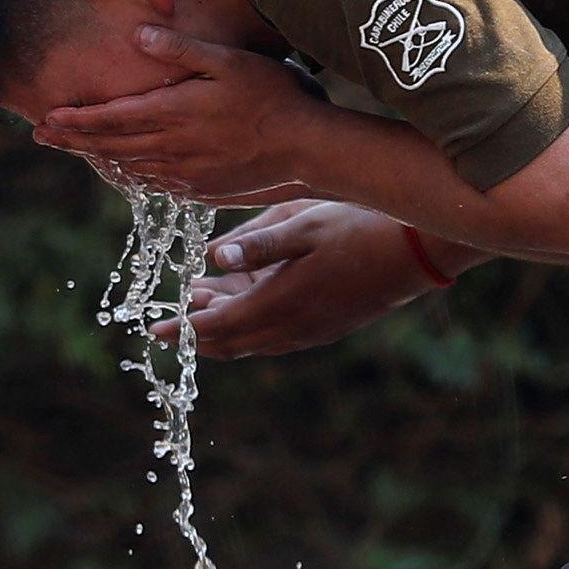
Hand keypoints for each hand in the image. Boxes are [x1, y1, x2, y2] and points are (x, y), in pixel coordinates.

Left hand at [33, 28, 322, 203]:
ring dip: (100, 158)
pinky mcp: (203, 190)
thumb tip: (136, 37)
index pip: (110, 119)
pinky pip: (156, 184)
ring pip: (130, 168)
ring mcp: (187, 174)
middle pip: (111, 147)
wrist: (308, 148)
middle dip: (74, 141)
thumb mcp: (228, 61)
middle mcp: (172, 149)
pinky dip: (132, 175)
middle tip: (43, 136)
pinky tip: (128, 169)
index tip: (44, 120)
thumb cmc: (273, 96)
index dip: (75, 122)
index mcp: (172, 114)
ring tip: (79, 149)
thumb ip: (180, 49)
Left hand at [181, 200, 454, 357]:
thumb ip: (258, 242)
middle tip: (166, 327)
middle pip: (230, 343)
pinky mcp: (326, 328)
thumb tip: (212, 256)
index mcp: (280, 303)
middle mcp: (292, 328)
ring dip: (223, 331)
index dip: (182, 330)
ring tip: (200, 309)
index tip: (152, 331)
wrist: (416, 253)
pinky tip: (246, 308)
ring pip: (253, 342)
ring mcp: (311, 332)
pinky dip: (250, 329)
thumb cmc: (358, 228)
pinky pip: (275, 338)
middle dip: (196, 335)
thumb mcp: (305, 224)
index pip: (216, 327)